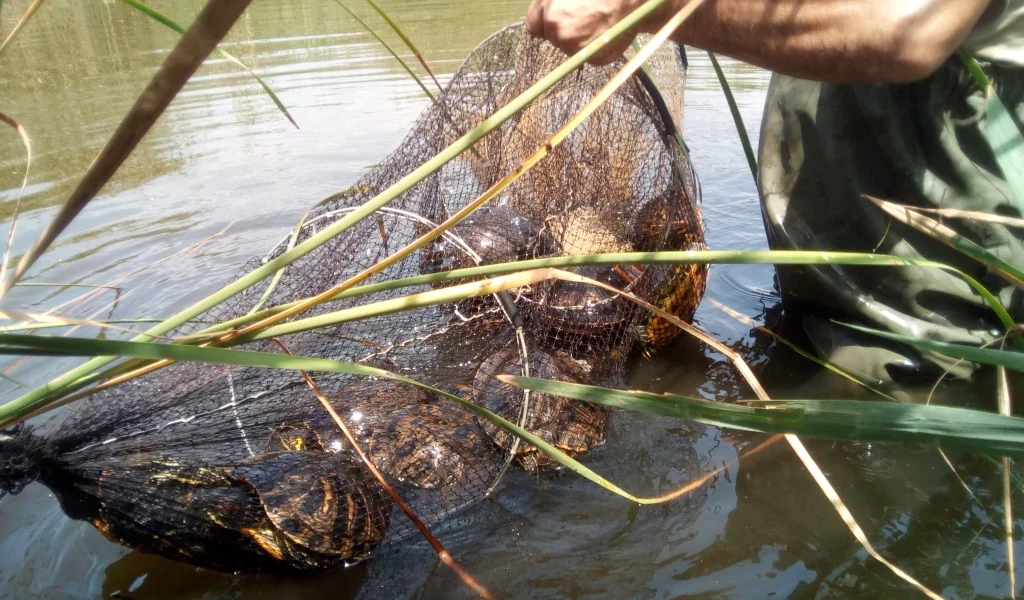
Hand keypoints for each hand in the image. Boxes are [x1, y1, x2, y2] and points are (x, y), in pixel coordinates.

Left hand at [525, 0, 648, 64]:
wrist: (632, 0)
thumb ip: (546, 3)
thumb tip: (536, 22)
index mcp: (551, 16)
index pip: (534, 27)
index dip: (545, 21)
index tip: (556, 16)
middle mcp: (561, 35)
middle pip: (553, 37)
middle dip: (563, 28)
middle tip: (584, 14)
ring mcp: (579, 50)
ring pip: (570, 47)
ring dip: (580, 38)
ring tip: (597, 21)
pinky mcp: (596, 59)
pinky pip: (589, 54)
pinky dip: (595, 46)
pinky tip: (605, 30)